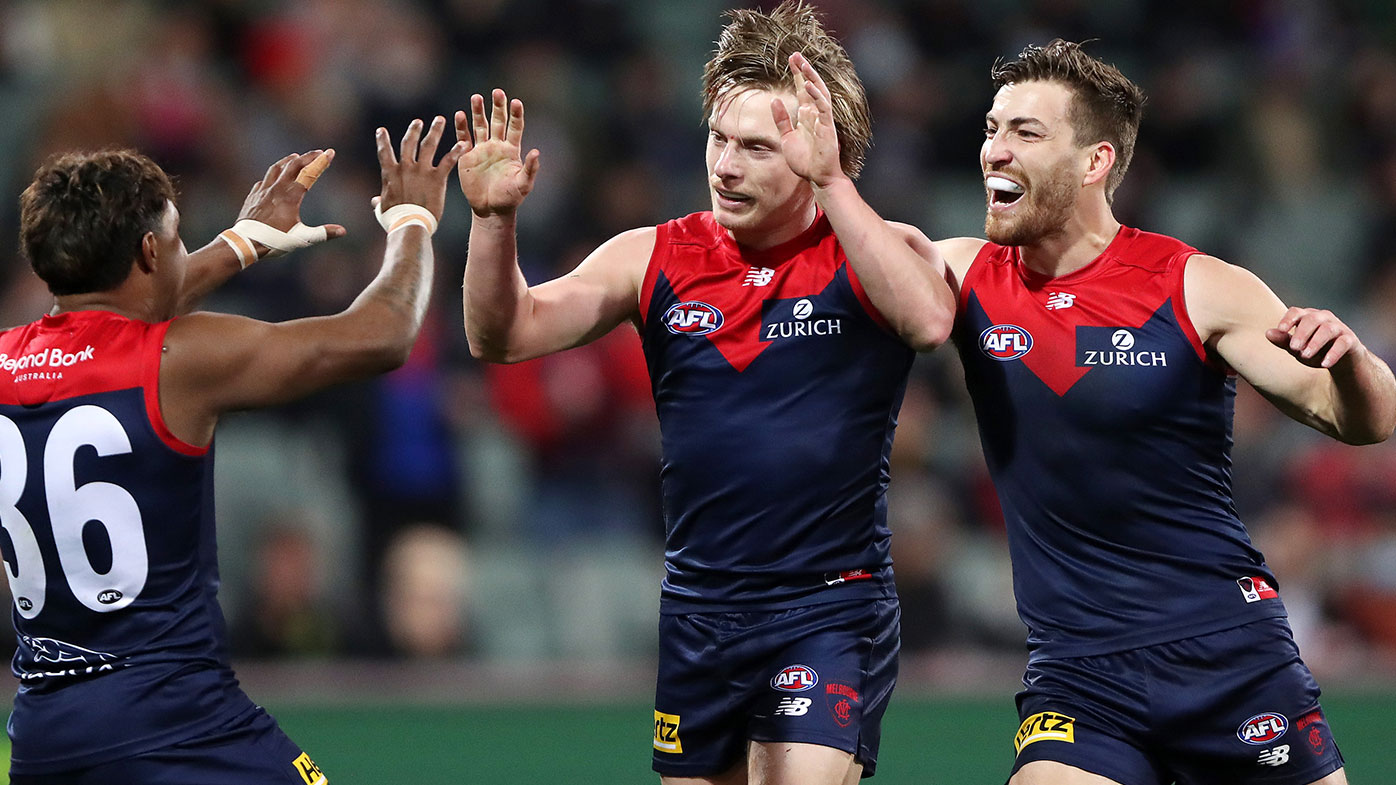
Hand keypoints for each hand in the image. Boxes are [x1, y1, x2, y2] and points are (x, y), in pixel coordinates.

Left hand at [237, 150, 347, 244]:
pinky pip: (263, 182)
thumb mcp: (302, 238)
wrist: (245, 243)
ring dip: (288, 161)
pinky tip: (273, 179)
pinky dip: (272, 177)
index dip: (321, 162)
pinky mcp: (253, 197)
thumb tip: (343, 231)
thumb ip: (323, 233)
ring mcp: (262, 191)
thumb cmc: (275, 241)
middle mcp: (276, 189)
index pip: (308, 174)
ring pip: (276, 169)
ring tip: (295, 156)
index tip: (330, 152)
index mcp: (290, 197)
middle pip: (293, 166)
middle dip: (307, 157)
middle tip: (318, 152)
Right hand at [376, 116, 467, 220]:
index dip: (382, 140)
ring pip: (429, 145)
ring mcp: (421, 171)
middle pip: (409, 143)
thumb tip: (375, 201)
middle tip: (418, 122)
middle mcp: (405, 167)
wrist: (410, 224)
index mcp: (390, 174)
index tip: (381, 130)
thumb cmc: (395, 221)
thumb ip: (380, 202)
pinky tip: (464, 143)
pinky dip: (456, 151)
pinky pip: (448, 161)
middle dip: (413, 130)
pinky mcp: (437, 178)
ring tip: (440, 120)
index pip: (384, 152)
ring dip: (435, 131)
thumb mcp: (383, 210)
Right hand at [455, 89, 540, 216]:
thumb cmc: (510, 198)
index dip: (516, 115)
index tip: (516, 102)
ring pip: (480, 125)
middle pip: (497, 121)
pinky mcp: (467, 156)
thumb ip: (530, 168)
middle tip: (497, 91)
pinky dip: (461, 127)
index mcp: (512, 150)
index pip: (515, 127)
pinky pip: (464, 138)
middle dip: (497, 107)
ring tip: (476, 97)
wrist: (490, 209)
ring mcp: (482, 149)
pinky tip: (459, 115)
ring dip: (478, 112)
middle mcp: (497, 145)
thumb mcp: (523, 184)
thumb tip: (536, 152)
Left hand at [772, 52, 845, 189]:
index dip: (797, 74)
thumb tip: (774, 100)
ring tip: (802, 64)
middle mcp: (815, 114)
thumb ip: (781, 120)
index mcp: (806, 116)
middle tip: (795, 54)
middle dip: (803, 70)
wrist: (818, 178)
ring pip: (819, 92)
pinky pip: (823, 107)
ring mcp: (823, 119)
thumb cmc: (805, 161)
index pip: (802, 90)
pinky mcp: (827, 127)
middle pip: (811, 86)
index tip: (790, 60)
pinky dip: (816, 95)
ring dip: (811, 77)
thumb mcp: (787, 138)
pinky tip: (807, 85)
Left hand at [1266, 306, 1366, 368]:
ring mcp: (1338, 328)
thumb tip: (1268, 333)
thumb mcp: (1296, 348)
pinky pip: (1343, 343)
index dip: (1288, 319)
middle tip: (1293, 348)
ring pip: (1327, 329)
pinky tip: (1324, 364)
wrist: (1341, 361)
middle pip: (1312, 319)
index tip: (1281, 330)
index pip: (1296, 312)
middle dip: (1302, 333)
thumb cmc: (1314, 351)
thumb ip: (1283, 341)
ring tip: (1304, 356)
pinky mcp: (1350, 340)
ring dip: (1315, 342)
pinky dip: (1333, 353)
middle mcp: (1323, 319)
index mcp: (1307, 317)